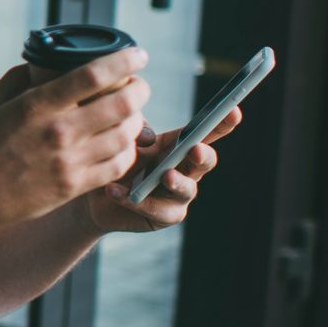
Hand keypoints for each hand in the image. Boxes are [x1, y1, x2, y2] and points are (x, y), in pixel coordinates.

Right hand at [0, 48, 150, 237]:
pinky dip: (128, 151)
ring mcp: (68, 162)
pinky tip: (122, 144)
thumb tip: (50, 61)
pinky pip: (118, 166)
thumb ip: (22, 77)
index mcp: (36, 106)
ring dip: (136, 120)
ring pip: (126, 135)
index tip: (138, 55)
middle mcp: (57, 132)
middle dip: (140, 89)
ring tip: (132, 115)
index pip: (94, 75)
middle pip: (122, 104)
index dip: (125, 61)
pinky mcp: (73, 187)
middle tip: (139, 86)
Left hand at [82, 106, 243, 233]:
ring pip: (187, 189)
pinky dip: (135, 200)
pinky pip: (156, 210)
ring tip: (164, 175)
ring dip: (177, 181)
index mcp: (177, 145)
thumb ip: (136, 131)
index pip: (205, 132)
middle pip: (204, 161)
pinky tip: (114, 191)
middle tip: (195, 149)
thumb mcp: (121, 140)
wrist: (93, 195)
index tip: (235, 110)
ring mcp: (178, 194)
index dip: (222, 122)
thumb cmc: (113, 161)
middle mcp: (185, 169)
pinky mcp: (165, 216)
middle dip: (203, 155)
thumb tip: (149, 138)